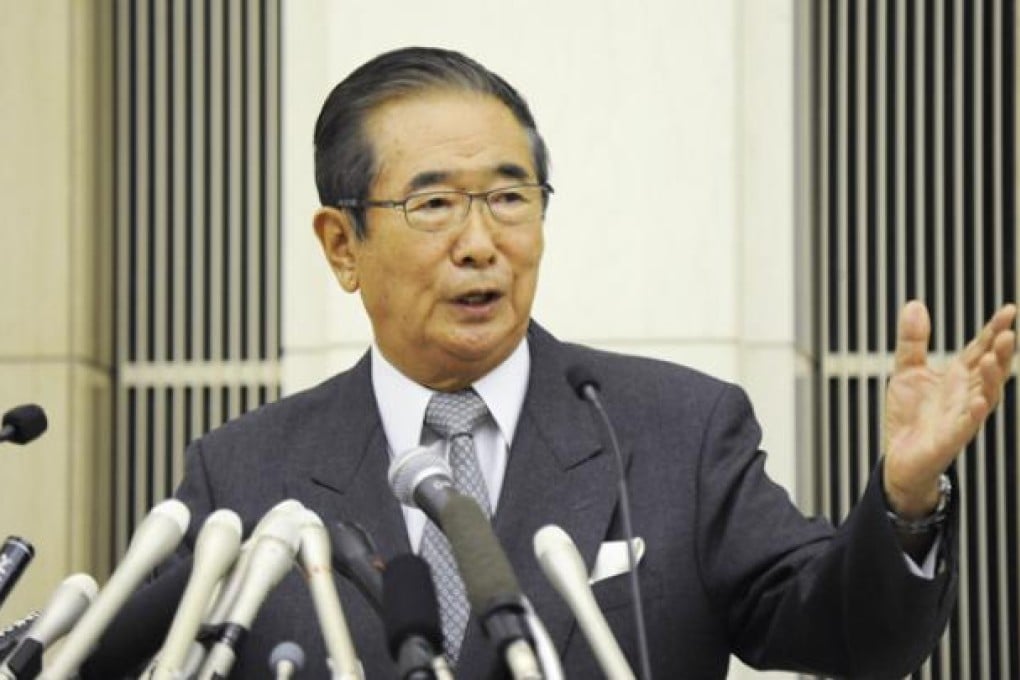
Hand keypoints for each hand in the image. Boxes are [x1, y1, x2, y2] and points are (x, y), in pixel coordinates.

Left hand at [883, 300, 1016, 518]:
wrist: (899, 458)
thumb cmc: (909, 415)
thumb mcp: (907, 371)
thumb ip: (912, 340)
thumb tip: (915, 304)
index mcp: (958, 377)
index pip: (981, 349)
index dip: (994, 330)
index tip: (1009, 310)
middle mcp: (966, 394)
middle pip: (990, 371)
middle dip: (1001, 353)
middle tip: (1008, 333)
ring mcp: (962, 417)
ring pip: (986, 396)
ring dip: (991, 379)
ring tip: (991, 360)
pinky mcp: (950, 439)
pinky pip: (966, 426)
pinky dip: (974, 413)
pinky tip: (978, 402)